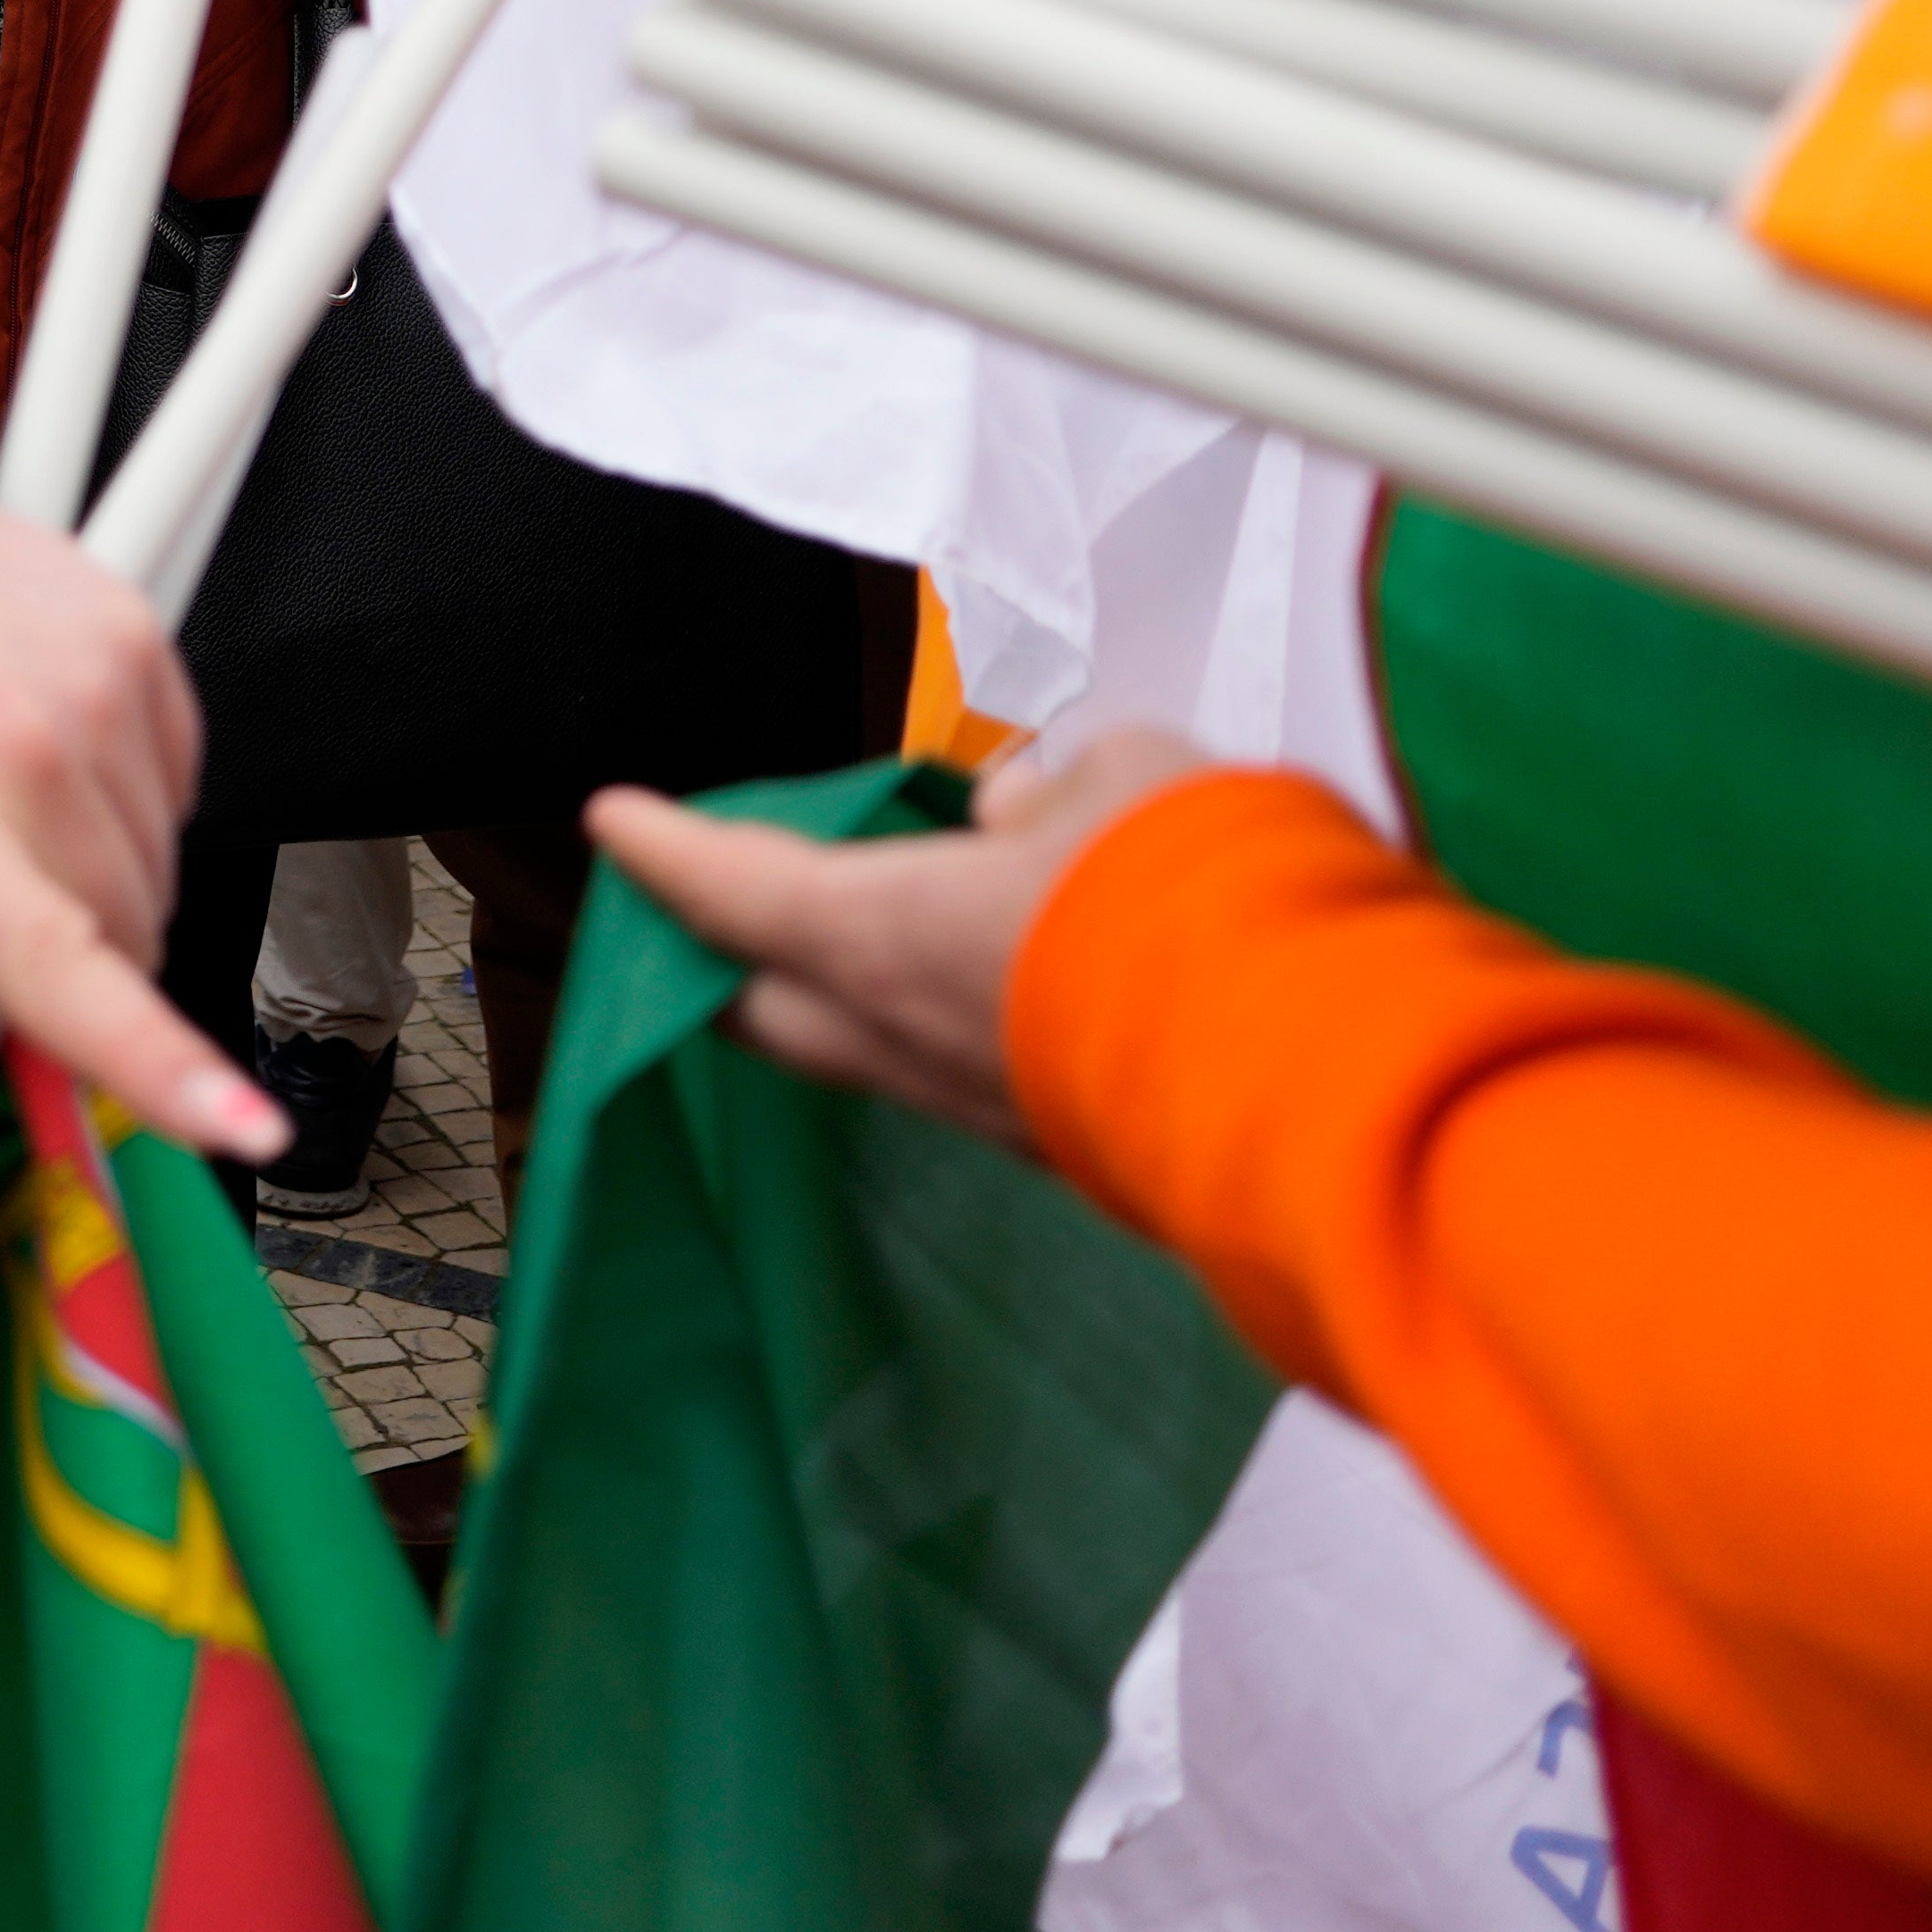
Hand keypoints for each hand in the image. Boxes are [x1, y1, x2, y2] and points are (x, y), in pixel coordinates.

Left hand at [0, 481, 272, 1154]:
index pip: (66, 972)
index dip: (161, 1067)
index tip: (246, 1130)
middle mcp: (29, 748)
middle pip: (130, 939)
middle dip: (76, 975)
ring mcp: (96, 678)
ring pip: (160, 867)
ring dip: (100, 884)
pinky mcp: (135, 632)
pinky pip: (176, 781)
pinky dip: (122, 803)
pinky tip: (36, 760)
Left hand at [585, 726, 1220, 1145]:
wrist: (1320, 1069)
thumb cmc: (1200, 891)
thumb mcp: (1125, 776)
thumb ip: (1053, 791)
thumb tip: (1010, 826)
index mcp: (886, 934)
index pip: (733, 890)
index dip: (666, 852)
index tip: (611, 821)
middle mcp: (909, 1042)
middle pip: (765, 1011)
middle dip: (718, 965)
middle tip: (696, 917)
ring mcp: (986, 1115)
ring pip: (876, 1054)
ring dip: (849, 999)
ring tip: (852, 939)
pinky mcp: (1068, 1155)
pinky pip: (973, 1082)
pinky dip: (955, 1030)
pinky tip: (997, 990)